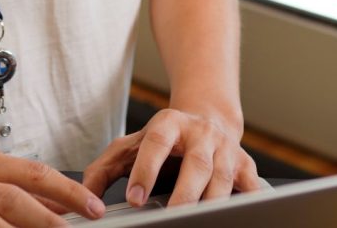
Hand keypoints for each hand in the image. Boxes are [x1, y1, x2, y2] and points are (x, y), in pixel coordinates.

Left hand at [82, 108, 263, 209]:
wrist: (207, 119)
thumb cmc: (164, 140)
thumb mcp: (131, 146)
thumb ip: (105, 168)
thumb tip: (85, 194)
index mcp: (170, 123)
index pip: (157, 142)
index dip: (146, 169)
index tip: (134, 198)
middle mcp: (201, 134)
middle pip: (197, 164)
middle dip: (185, 193)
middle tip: (172, 217)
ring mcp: (226, 150)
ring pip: (223, 179)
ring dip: (211, 204)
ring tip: (196, 222)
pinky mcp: (246, 166)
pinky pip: (251, 188)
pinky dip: (247, 204)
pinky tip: (237, 218)